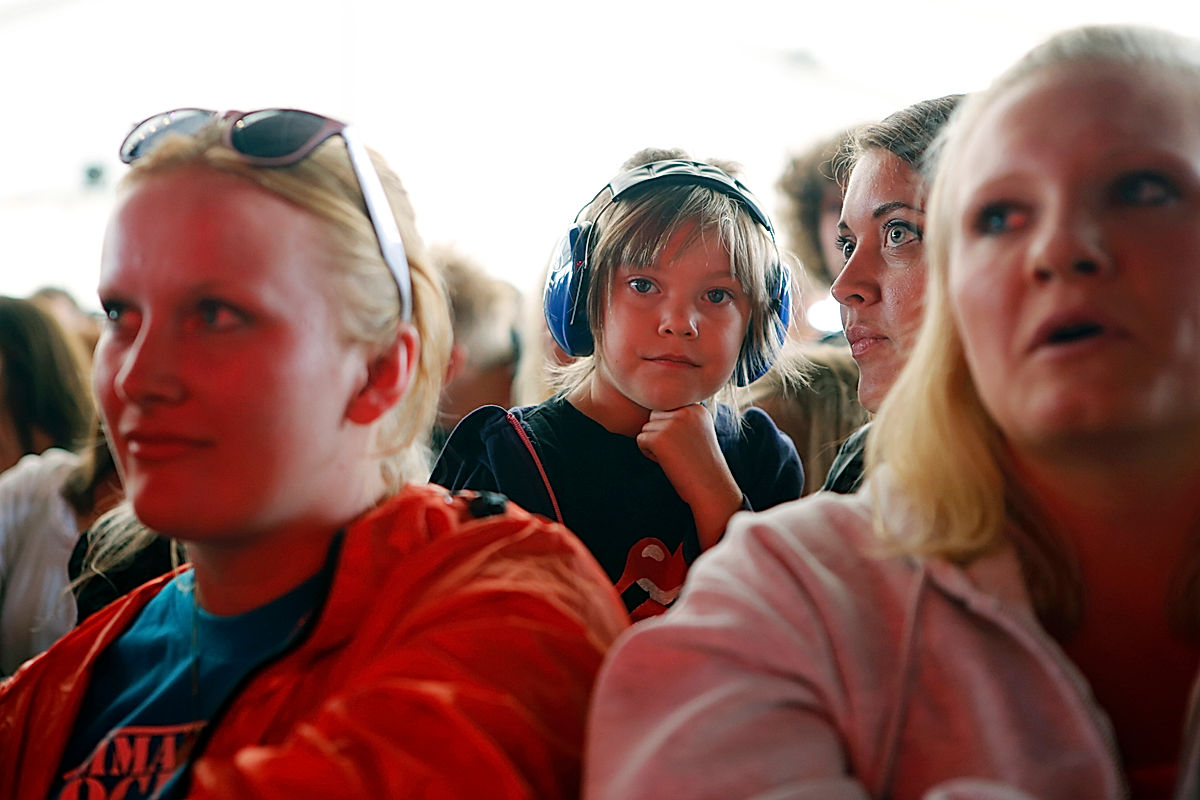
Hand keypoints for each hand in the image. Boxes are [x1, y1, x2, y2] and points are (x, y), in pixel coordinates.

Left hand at [637, 404, 742, 549]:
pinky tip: (666, 462)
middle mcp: (685, 411)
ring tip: (674, 457)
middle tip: (677, 452)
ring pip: (646, 428)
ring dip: (654, 444)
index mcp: (696, 408)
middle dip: (660, 434)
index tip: (686, 445)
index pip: (668, 409)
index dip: (670, 430)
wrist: (710, 487)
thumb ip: (681, 419)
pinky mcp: (660, 438)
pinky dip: (648, 453)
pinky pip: (641, 439)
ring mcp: (672, 424)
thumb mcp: (698, 433)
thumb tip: (655, 413)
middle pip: (655, 416)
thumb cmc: (702, 465)